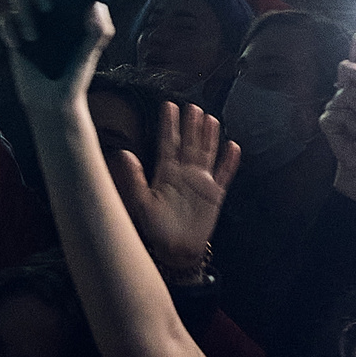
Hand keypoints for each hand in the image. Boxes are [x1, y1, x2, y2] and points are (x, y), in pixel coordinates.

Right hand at [0, 0, 113, 120]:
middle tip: (47, 6)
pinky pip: (3, 18)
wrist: (53, 100)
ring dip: (23, 12)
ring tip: (33, 37)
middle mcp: (46, 6)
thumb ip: (99, 31)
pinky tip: (17, 45)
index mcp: (66, 4)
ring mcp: (29, 18)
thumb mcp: (92, 53)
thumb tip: (96, 5)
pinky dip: (7, 29)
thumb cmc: (76, 74)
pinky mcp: (13, 33)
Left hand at [107, 103, 237, 283]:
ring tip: (210, 118)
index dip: (169, 125)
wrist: (177, 250)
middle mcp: (184, 173)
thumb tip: (123, 153)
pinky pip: (224, 174)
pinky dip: (229, 161)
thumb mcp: (142, 202)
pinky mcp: (215, 194)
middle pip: (189, 144)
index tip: (169, 105)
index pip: (168, 143)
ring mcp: (201, 182)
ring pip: (207, 153)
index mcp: (166, 173)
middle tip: (192, 106)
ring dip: (209, 137)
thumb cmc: (157, 228)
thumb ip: (134, 177)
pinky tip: (232, 146)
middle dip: (191, 125)